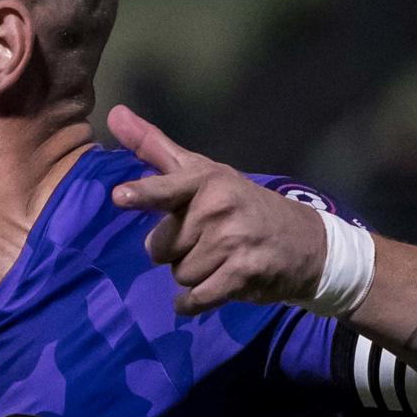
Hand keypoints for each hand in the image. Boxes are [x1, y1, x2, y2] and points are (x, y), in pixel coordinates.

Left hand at [107, 104, 326, 315]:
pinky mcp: (242, 274)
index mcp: (205, 180)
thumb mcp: (200, 171)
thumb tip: (114, 113)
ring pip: (179, 274)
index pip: (166, 189)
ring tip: (217, 259)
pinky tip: (210, 290)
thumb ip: (154, 147)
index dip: (143, 194)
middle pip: (160, 248)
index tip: (119, 197)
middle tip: (205, 240)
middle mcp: (218, 207)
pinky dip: (194, 302)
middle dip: (176, 251)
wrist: (302, 240)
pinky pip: (197, 297)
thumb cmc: (239, 203)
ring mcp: (232, 241)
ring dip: (192, 274)